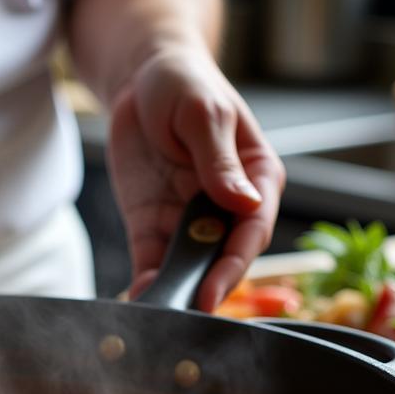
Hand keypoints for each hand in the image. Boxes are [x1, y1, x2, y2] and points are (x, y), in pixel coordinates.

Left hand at [106, 47, 284, 310]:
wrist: (140, 78)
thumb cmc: (184, 84)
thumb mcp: (203, 115)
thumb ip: (220, 162)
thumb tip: (245, 206)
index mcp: (256, 180)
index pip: (252, 232)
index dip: (233, 266)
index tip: (212, 292)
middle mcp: (226, 208)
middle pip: (221, 258)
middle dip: (205, 289)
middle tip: (184, 315)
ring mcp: (187, 219)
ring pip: (187, 267)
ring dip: (175, 291)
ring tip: (157, 315)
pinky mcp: (152, 226)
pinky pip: (151, 261)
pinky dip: (145, 282)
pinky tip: (138, 299)